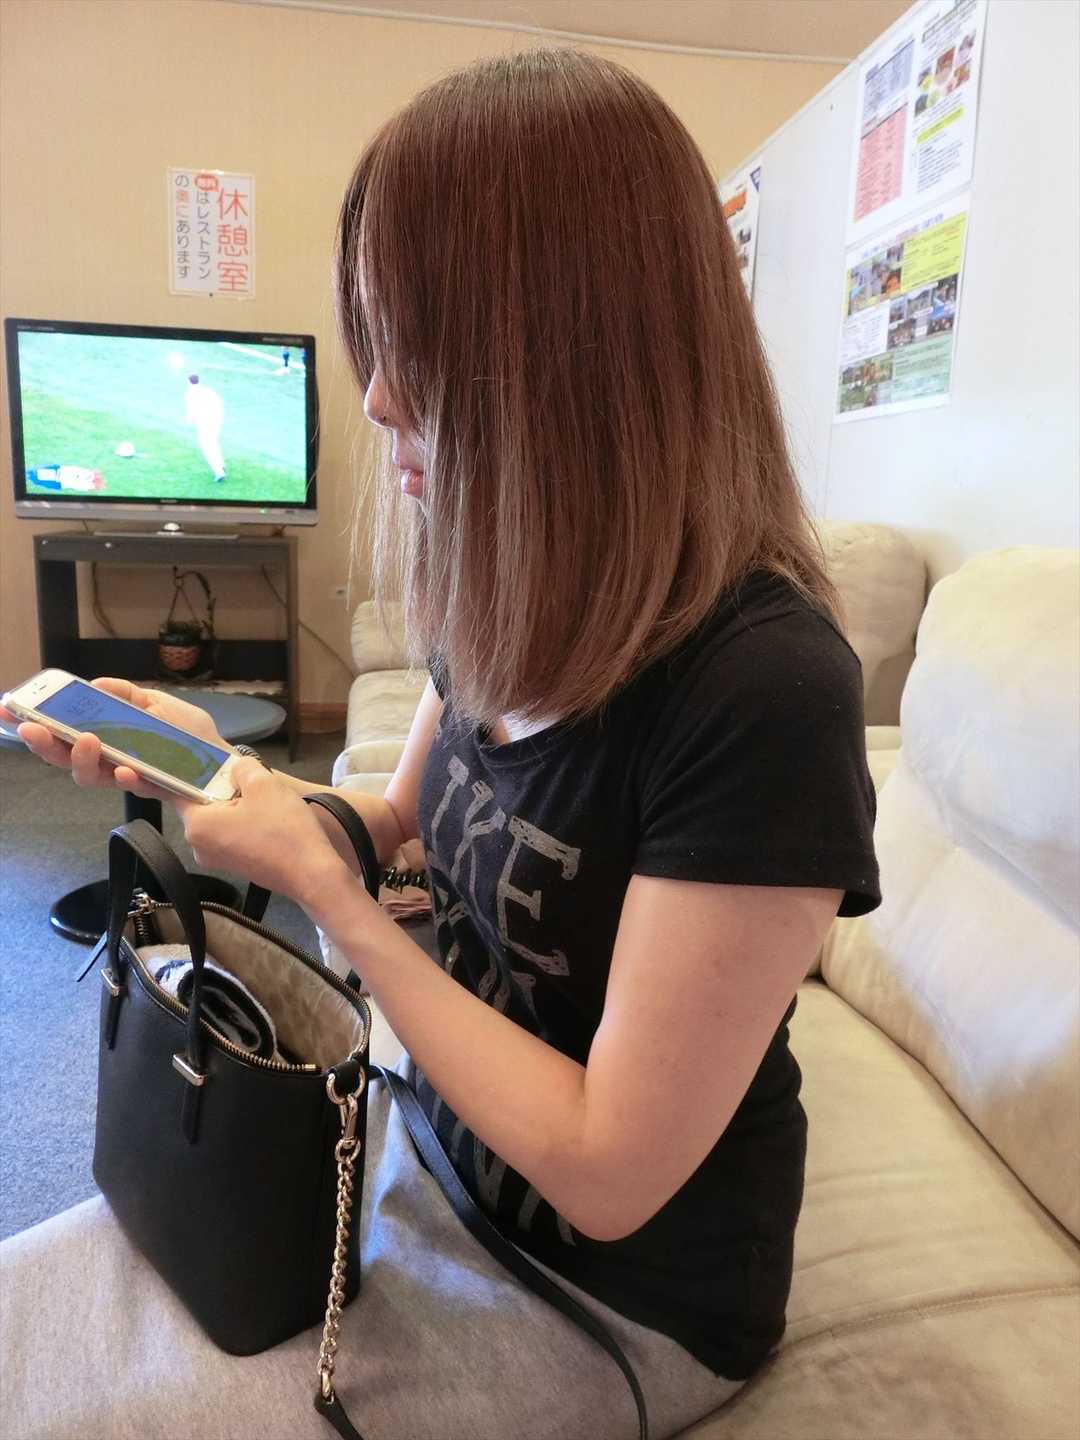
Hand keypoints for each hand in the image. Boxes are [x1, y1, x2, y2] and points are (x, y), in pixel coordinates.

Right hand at [0, 678, 227, 804]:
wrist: (222, 759)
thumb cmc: (188, 733)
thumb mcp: (156, 702)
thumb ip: (126, 693)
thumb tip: (95, 684)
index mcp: (105, 737)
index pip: (62, 733)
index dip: (35, 725)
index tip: (9, 710)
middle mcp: (109, 759)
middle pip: (66, 759)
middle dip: (45, 745)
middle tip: (33, 730)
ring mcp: (127, 776)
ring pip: (91, 777)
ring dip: (82, 759)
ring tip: (86, 740)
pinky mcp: (151, 789)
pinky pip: (132, 787)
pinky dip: (126, 778)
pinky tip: (124, 769)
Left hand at [175, 758, 352, 907]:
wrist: (312, 875)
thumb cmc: (284, 830)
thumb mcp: (264, 784)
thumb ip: (241, 767)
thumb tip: (236, 770)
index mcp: (196, 825)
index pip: (178, 790)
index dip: (189, 770)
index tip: (198, 757)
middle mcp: (198, 845)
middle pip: (202, 804)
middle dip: (222, 788)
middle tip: (249, 779)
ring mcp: (216, 859)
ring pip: (219, 819)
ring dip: (237, 805)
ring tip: (265, 800)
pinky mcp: (235, 866)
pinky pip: (231, 834)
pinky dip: (244, 822)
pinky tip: (268, 818)